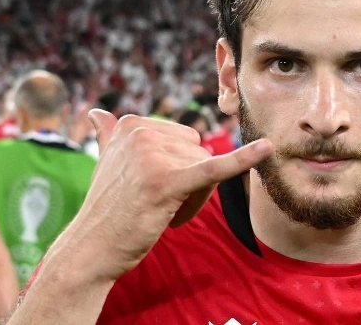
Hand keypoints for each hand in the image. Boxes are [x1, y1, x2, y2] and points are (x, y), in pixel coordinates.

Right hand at [53, 110, 271, 283]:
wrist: (93, 248)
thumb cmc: (108, 209)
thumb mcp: (106, 163)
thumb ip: (108, 135)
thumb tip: (97, 113)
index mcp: (132, 123)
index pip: (185, 139)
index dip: (178, 167)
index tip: (151, 186)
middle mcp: (141, 132)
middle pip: (199, 152)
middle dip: (190, 182)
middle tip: (159, 204)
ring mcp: (154, 155)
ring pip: (207, 171)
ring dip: (193, 198)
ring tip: (162, 212)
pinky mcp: (168, 181)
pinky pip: (214, 169)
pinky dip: (244, 159)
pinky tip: (267, 148)